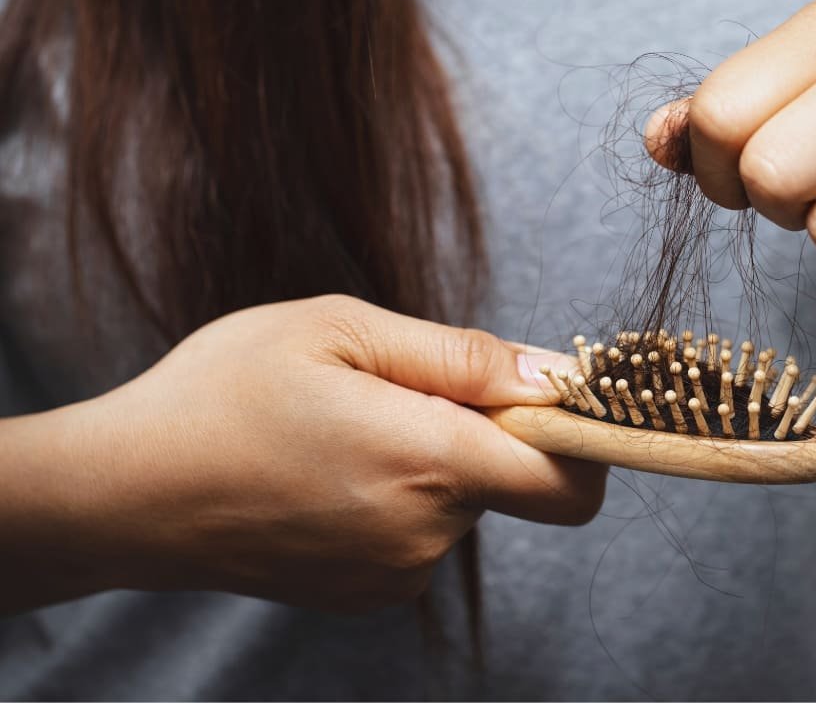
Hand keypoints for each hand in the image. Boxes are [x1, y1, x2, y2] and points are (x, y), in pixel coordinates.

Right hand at [46, 295, 602, 610]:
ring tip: (343, 430)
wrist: (125, 493)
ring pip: (462, 502)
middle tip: (392, 391)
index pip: (571, 480)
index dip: (580, 436)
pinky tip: (329, 472)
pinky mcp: (368, 594)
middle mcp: (426, 534)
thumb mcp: (342, 330)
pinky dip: (399, 497)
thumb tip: (555, 374)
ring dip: (430, 460)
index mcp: (429, 461)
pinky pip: (422, 532)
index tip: (545, 397)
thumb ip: (462, 355)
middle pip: (512, 480)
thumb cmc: (224, 393)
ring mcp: (396, 574)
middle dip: (479, 429)